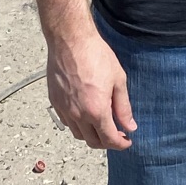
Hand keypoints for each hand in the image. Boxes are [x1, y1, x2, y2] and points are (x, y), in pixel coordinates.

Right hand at [46, 26, 136, 150]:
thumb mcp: (118, 80)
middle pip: (92, 141)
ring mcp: (64, 109)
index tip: (127, 141)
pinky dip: (78, 125)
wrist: (70, 41)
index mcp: (96, 110)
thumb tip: (130, 126)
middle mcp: (78, 114)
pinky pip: (67, 122)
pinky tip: (86, 113)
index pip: (109, 139)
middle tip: (117, 133)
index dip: (121, 144)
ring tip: (101, 123)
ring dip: (91, 135)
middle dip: (107, 142)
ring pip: (78, 134)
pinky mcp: (55, 102)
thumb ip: (124, 107)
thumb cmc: (96, 55)